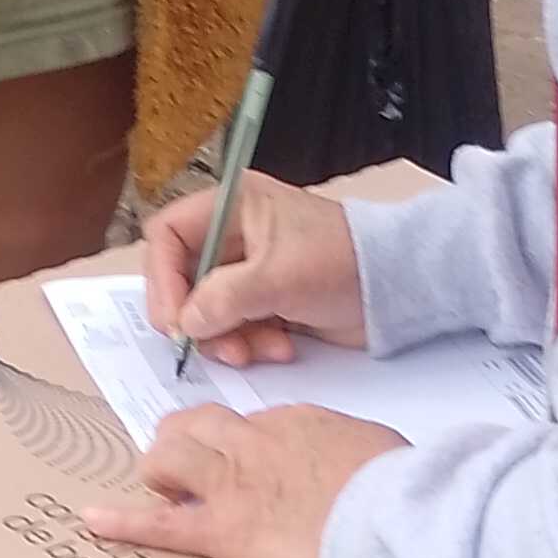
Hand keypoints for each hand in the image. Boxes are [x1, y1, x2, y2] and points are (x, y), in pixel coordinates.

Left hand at [85, 398, 402, 557]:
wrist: (394, 513)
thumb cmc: (399, 487)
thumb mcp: (376, 449)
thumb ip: (350, 452)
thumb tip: (354, 462)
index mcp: (292, 421)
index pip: (245, 424)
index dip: (234, 446)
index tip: (243, 465)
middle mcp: (252, 442)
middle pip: (193, 427)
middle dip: (180, 447)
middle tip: (184, 474)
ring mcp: (232, 482)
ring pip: (166, 459)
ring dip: (160, 476)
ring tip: (163, 495)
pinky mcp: (224, 529)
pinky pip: (160, 523)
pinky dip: (123, 523)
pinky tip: (93, 522)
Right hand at [138, 172, 364, 371]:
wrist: (395, 288)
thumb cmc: (345, 261)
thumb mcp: (278, 277)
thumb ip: (224, 298)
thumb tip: (186, 322)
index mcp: (233, 207)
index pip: (168, 236)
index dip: (163, 278)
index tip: (175, 319)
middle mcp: (233, 236)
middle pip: (182, 281)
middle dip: (197, 318)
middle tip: (211, 345)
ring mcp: (248, 273)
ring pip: (206, 312)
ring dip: (227, 339)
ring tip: (257, 351)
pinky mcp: (264, 304)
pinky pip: (235, 330)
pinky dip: (250, 345)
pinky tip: (280, 348)